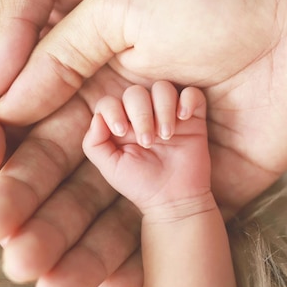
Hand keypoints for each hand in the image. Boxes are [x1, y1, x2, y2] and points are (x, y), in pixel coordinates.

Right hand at [0, 0, 284, 286]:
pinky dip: (145, 255)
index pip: (49, 140)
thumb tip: (2, 106)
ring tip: (50, 283)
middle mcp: (139, 124)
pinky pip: (180, 223)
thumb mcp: (118, 10)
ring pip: (123, 213)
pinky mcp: (223, 178)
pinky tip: (108, 285)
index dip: (17, 176)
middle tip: (17, 257)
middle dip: (46, 222)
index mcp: (107, 82)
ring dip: (86, 250)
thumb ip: (59, 59)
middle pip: (81, 185)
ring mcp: (179, 155)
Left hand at [83, 82, 209, 211]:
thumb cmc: (141, 184)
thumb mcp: (110, 167)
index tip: (122, 132)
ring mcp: (169, 114)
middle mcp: (144, 115)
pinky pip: (192, 93)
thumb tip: (97, 118)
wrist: (173, 199)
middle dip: (140, 114)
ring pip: (163, 88)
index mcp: (122, 123)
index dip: (113, 110)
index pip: (111, 101)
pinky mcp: (192, 118)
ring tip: (166, 135)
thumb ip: (94, 143)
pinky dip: (188, 100)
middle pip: (136, 92)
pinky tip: (184, 118)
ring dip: (163, 108)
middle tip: (148, 141)